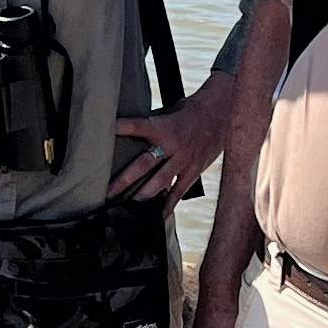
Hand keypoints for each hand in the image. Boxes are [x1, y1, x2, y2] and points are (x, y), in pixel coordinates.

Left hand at [109, 77, 235, 202]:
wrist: (222, 113)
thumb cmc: (191, 111)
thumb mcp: (169, 112)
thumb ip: (152, 125)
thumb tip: (129, 133)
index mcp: (164, 127)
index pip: (138, 126)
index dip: (122, 128)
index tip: (105, 132)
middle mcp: (172, 145)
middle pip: (144, 164)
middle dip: (124, 180)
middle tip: (107, 193)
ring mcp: (184, 160)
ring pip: (160, 181)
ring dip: (142, 195)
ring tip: (126, 206)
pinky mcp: (194, 171)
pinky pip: (179, 191)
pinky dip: (168, 204)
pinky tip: (158, 216)